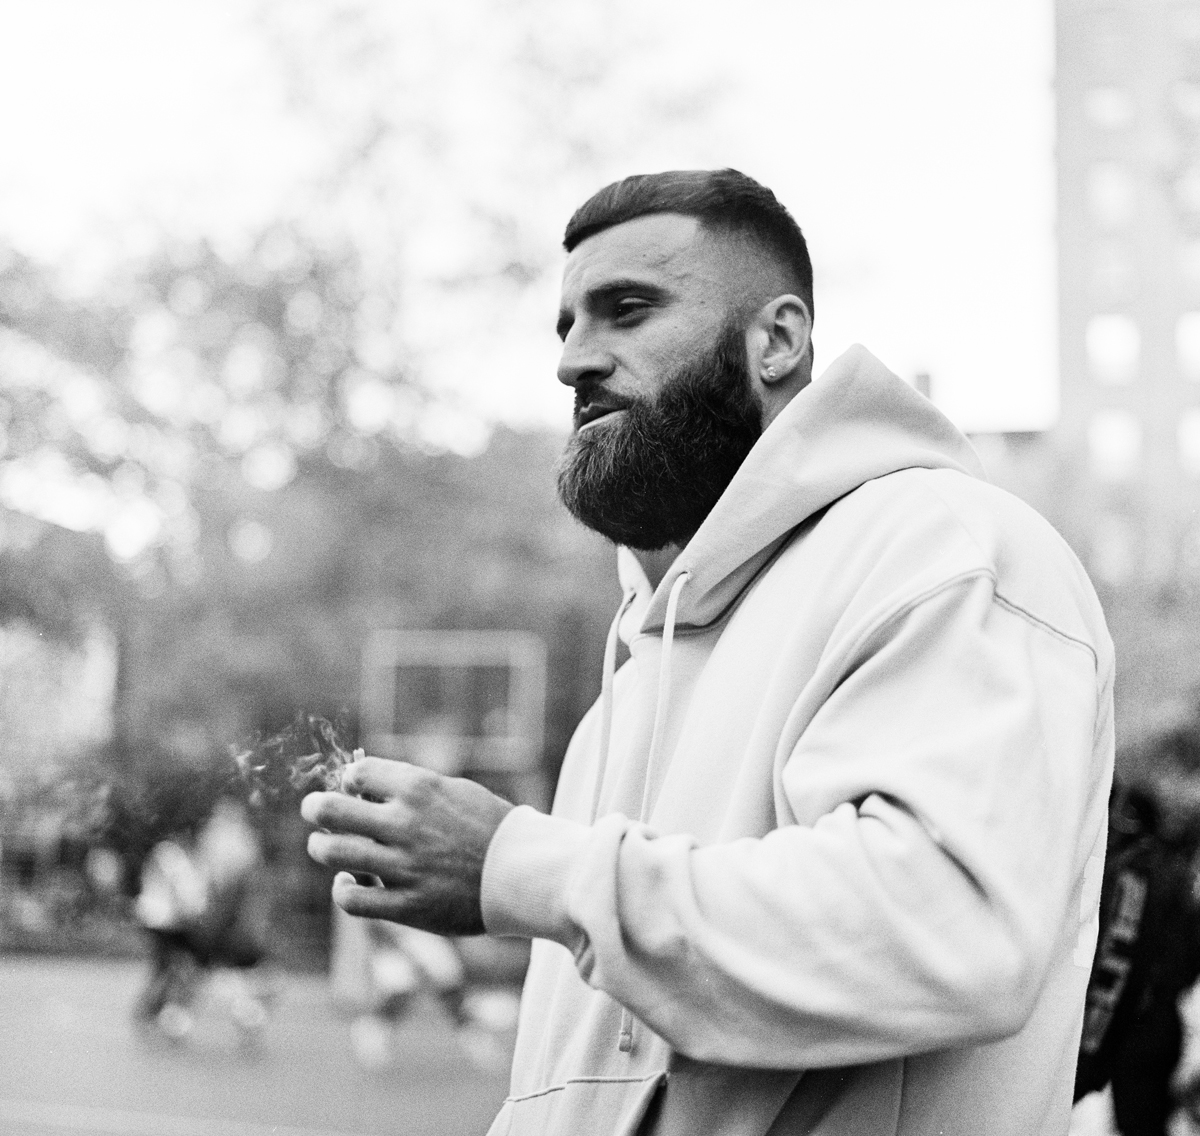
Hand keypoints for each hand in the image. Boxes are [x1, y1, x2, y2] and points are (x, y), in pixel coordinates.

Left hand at [301, 757, 514, 935]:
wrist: (523, 872)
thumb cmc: (492, 827)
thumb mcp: (456, 791)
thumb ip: (413, 788)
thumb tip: (367, 786)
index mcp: (418, 788)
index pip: (356, 773)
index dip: (349, 779)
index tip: (353, 787)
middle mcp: (404, 823)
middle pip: (330, 809)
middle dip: (315, 807)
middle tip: (314, 810)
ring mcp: (402, 866)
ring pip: (332, 853)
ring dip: (321, 847)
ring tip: (323, 847)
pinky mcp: (406, 905)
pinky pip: (351, 898)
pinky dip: (342, 888)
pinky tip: (348, 882)